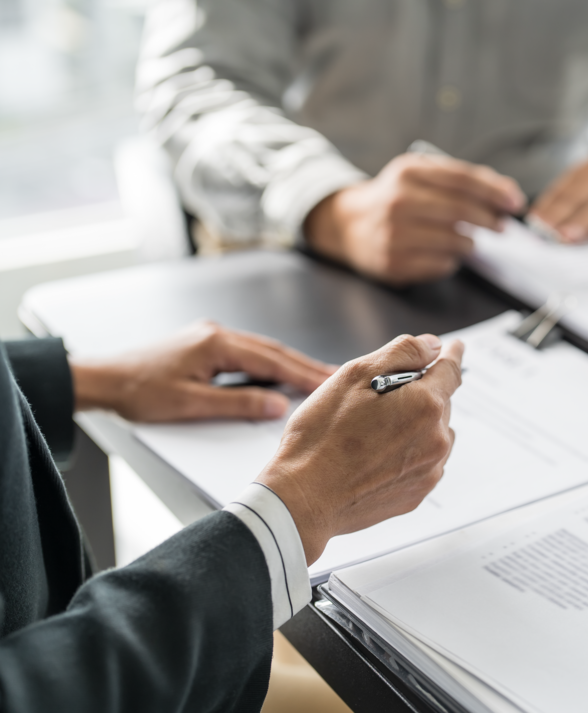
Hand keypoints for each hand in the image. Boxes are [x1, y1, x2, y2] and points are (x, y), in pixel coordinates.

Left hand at [70, 322, 335, 421]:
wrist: (102, 379)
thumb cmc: (138, 391)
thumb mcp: (191, 404)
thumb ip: (238, 404)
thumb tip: (277, 404)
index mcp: (217, 343)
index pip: (273, 360)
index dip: (304, 373)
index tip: (330, 381)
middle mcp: (216, 334)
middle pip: (272, 350)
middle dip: (305, 365)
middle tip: (334, 376)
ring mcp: (209, 337)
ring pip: (260, 350)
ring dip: (288, 364)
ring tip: (315, 376)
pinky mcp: (202, 344)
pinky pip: (246, 352)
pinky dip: (268, 363)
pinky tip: (278, 372)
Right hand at [256, 333, 463, 564]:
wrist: (305, 498)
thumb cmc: (322, 437)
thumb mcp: (355, 375)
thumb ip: (402, 353)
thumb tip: (432, 346)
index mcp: (426, 405)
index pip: (451, 370)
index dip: (450, 355)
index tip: (454, 348)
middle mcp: (437, 439)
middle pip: (439, 402)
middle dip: (418, 393)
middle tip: (379, 399)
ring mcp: (430, 469)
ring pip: (433, 433)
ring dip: (416, 424)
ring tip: (375, 431)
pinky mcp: (418, 492)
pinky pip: (424, 461)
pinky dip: (409, 451)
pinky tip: (377, 454)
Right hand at [304, 153, 525, 284]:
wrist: (350, 224)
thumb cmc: (397, 198)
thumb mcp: (420, 176)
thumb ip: (460, 180)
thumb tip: (507, 195)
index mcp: (408, 173)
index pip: (462, 180)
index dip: (494, 191)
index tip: (515, 202)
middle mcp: (398, 202)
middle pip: (460, 211)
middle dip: (489, 220)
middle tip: (502, 226)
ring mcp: (394, 234)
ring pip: (454, 241)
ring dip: (470, 243)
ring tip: (469, 240)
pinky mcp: (394, 263)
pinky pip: (441, 264)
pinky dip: (451, 260)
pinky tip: (444, 253)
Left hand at [530, 138, 587, 242]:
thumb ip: (575, 198)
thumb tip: (543, 225)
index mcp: (587, 172)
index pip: (562, 190)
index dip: (547, 207)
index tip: (532, 226)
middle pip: (579, 198)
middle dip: (560, 216)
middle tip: (545, 234)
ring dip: (584, 221)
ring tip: (568, 237)